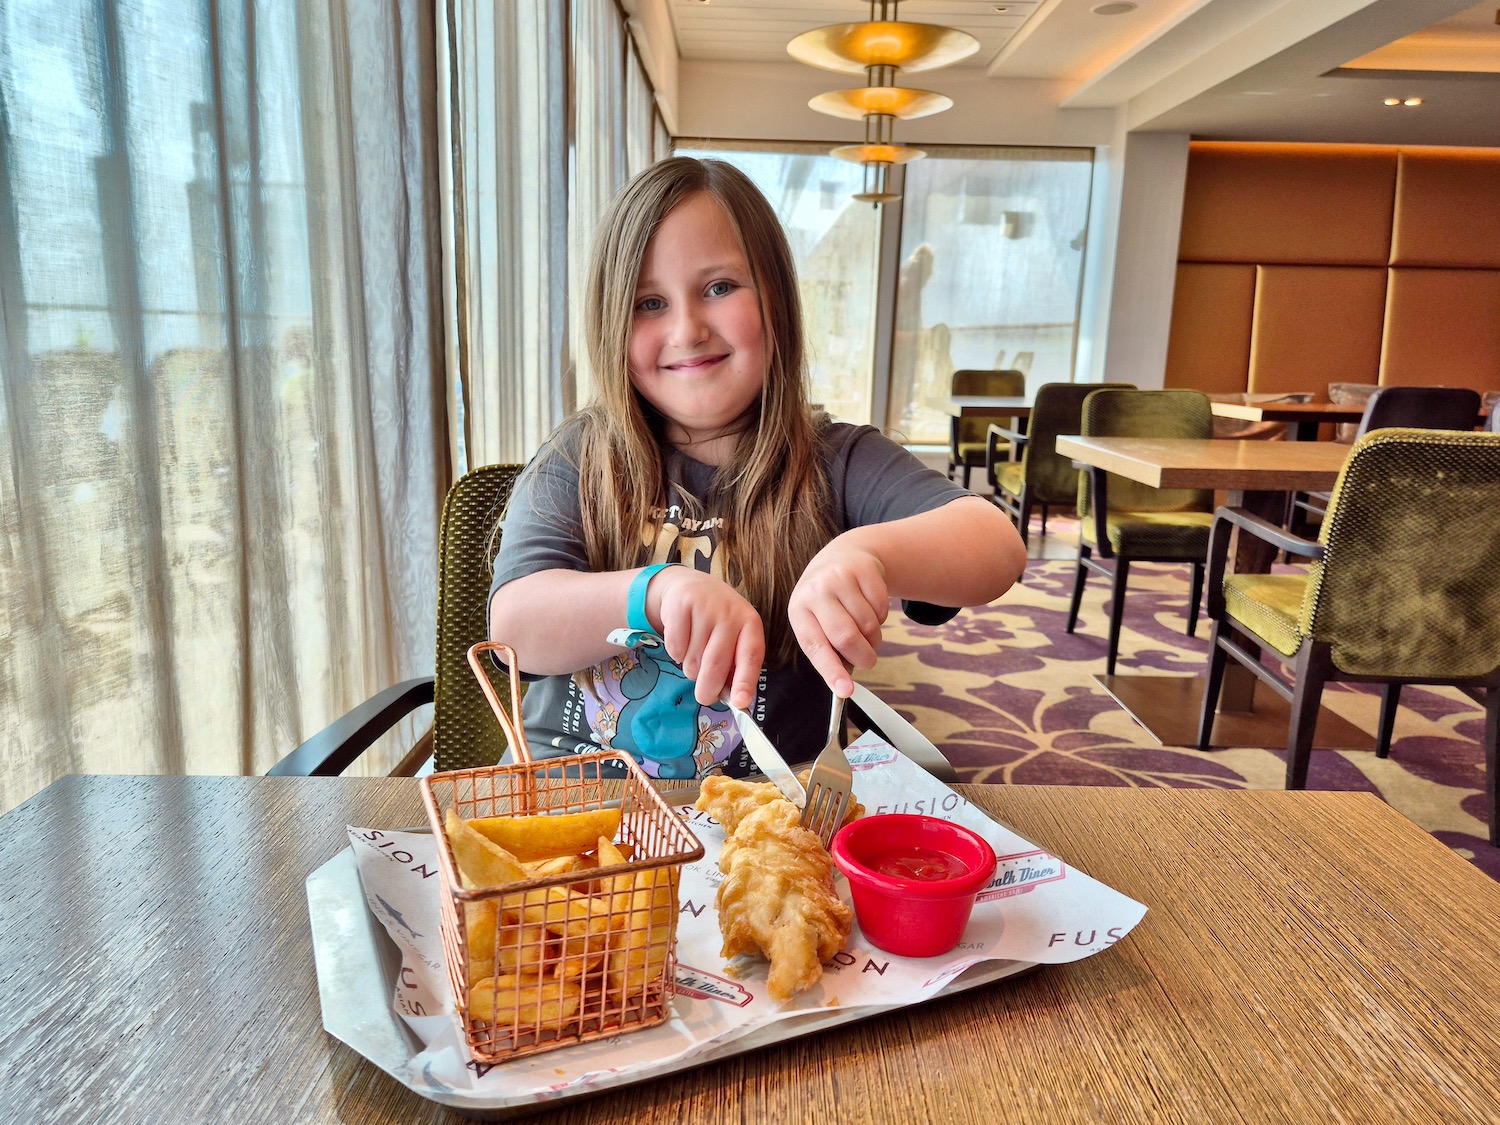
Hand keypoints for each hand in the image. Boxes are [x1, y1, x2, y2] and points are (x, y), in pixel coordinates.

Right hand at [646, 567, 764, 709]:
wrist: (690, 586)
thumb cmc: (717, 621)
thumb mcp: (734, 637)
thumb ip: (736, 665)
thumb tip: (735, 700)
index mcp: (750, 624)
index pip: (750, 656)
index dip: (745, 681)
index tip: (740, 703)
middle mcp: (730, 614)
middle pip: (716, 664)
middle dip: (708, 689)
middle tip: (704, 697)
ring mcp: (705, 608)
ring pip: (693, 660)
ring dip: (691, 669)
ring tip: (695, 655)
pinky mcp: (681, 606)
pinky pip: (675, 648)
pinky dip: (676, 654)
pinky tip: (682, 641)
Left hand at [787, 537, 888, 697]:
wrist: (844, 556)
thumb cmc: (829, 600)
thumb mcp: (818, 621)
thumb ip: (828, 651)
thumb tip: (844, 684)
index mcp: (799, 611)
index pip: (815, 646)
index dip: (831, 671)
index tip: (845, 691)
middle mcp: (816, 592)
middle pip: (846, 637)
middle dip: (863, 657)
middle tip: (868, 661)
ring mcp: (840, 578)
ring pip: (868, 625)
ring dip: (874, 637)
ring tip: (866, 630)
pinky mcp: (864, 570)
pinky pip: (882, 608)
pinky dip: (882, 618)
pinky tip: (871, 608)